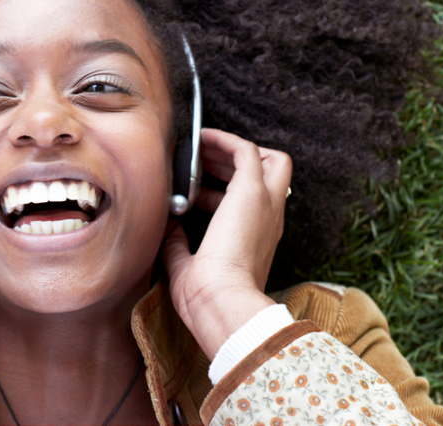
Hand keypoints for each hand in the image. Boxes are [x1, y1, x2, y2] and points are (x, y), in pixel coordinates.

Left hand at [163, 128, 291, 357]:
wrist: (222, 304)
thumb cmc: (206, 298)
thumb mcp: (187, 268)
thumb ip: (178, 245)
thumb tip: (169, 226)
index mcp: (259, 240)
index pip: (253, 204)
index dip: (222, 193)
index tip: (195, 195)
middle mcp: (269, 219)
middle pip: (273, 174)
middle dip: (237, 163)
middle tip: (204, 164)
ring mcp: (265, 204)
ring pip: (267, 158)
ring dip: (231, 149)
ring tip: (201, 147)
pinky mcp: (251, 191)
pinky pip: (245, 149)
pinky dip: (224, 139)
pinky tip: (201, 138)